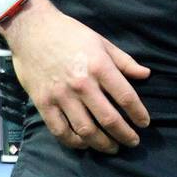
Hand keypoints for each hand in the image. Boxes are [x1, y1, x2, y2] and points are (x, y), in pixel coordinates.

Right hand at [0, 0, 150, 152]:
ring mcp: (61, 96)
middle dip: (125, 134)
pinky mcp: (43, 103)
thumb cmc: (69, 34)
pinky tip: (85, 144)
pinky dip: (74, 142)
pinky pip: (60, 131)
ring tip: (113, 147)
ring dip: (103, 144)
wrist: (31, 29)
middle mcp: (82, 84)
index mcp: (99, 66)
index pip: (125, 97)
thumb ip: (124, 61)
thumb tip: (145, 75)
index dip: (138, 113)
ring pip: (86, 130)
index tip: (144, 123)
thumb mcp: (101, 42)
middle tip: (133, 142)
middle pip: (109, 118)